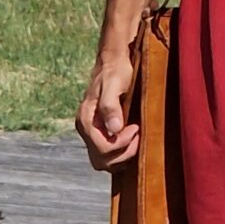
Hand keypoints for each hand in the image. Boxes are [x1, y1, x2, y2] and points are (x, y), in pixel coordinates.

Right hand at [75, 50, 139, 171]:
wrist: (114, 61)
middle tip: (138, 135)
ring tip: (136, 139)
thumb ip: (110, 106)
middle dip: (123, 153)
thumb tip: (115, 129)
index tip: (136, 127)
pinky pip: (107, 155)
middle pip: (101, 159)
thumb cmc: (115, 70)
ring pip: (103, 161)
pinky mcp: (99, 132)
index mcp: (86, 119)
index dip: (122, 143)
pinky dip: (119, 155)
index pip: (102, 147)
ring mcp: (92, 132)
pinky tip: (132, 142)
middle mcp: (86, 129)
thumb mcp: (114, 83)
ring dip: (121, 157)